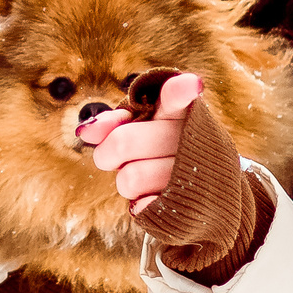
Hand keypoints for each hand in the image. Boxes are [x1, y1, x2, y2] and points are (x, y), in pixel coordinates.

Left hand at [76, 71, 203, 212]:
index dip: (181, 91)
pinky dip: (141, 204)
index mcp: (181, 112)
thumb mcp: (144, 126)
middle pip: (123, 142)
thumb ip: (114, 122)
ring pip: (129, 179)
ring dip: (126, 181)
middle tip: (111, 157)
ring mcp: (192, 175)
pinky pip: (144, 206)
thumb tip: (85, 131)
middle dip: (107, 153)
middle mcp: (191, 139)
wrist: (206, 191)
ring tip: (144, 175)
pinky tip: (155, 195)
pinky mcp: (187, 206)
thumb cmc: (165, 148)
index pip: (178, 98)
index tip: (191, 85)